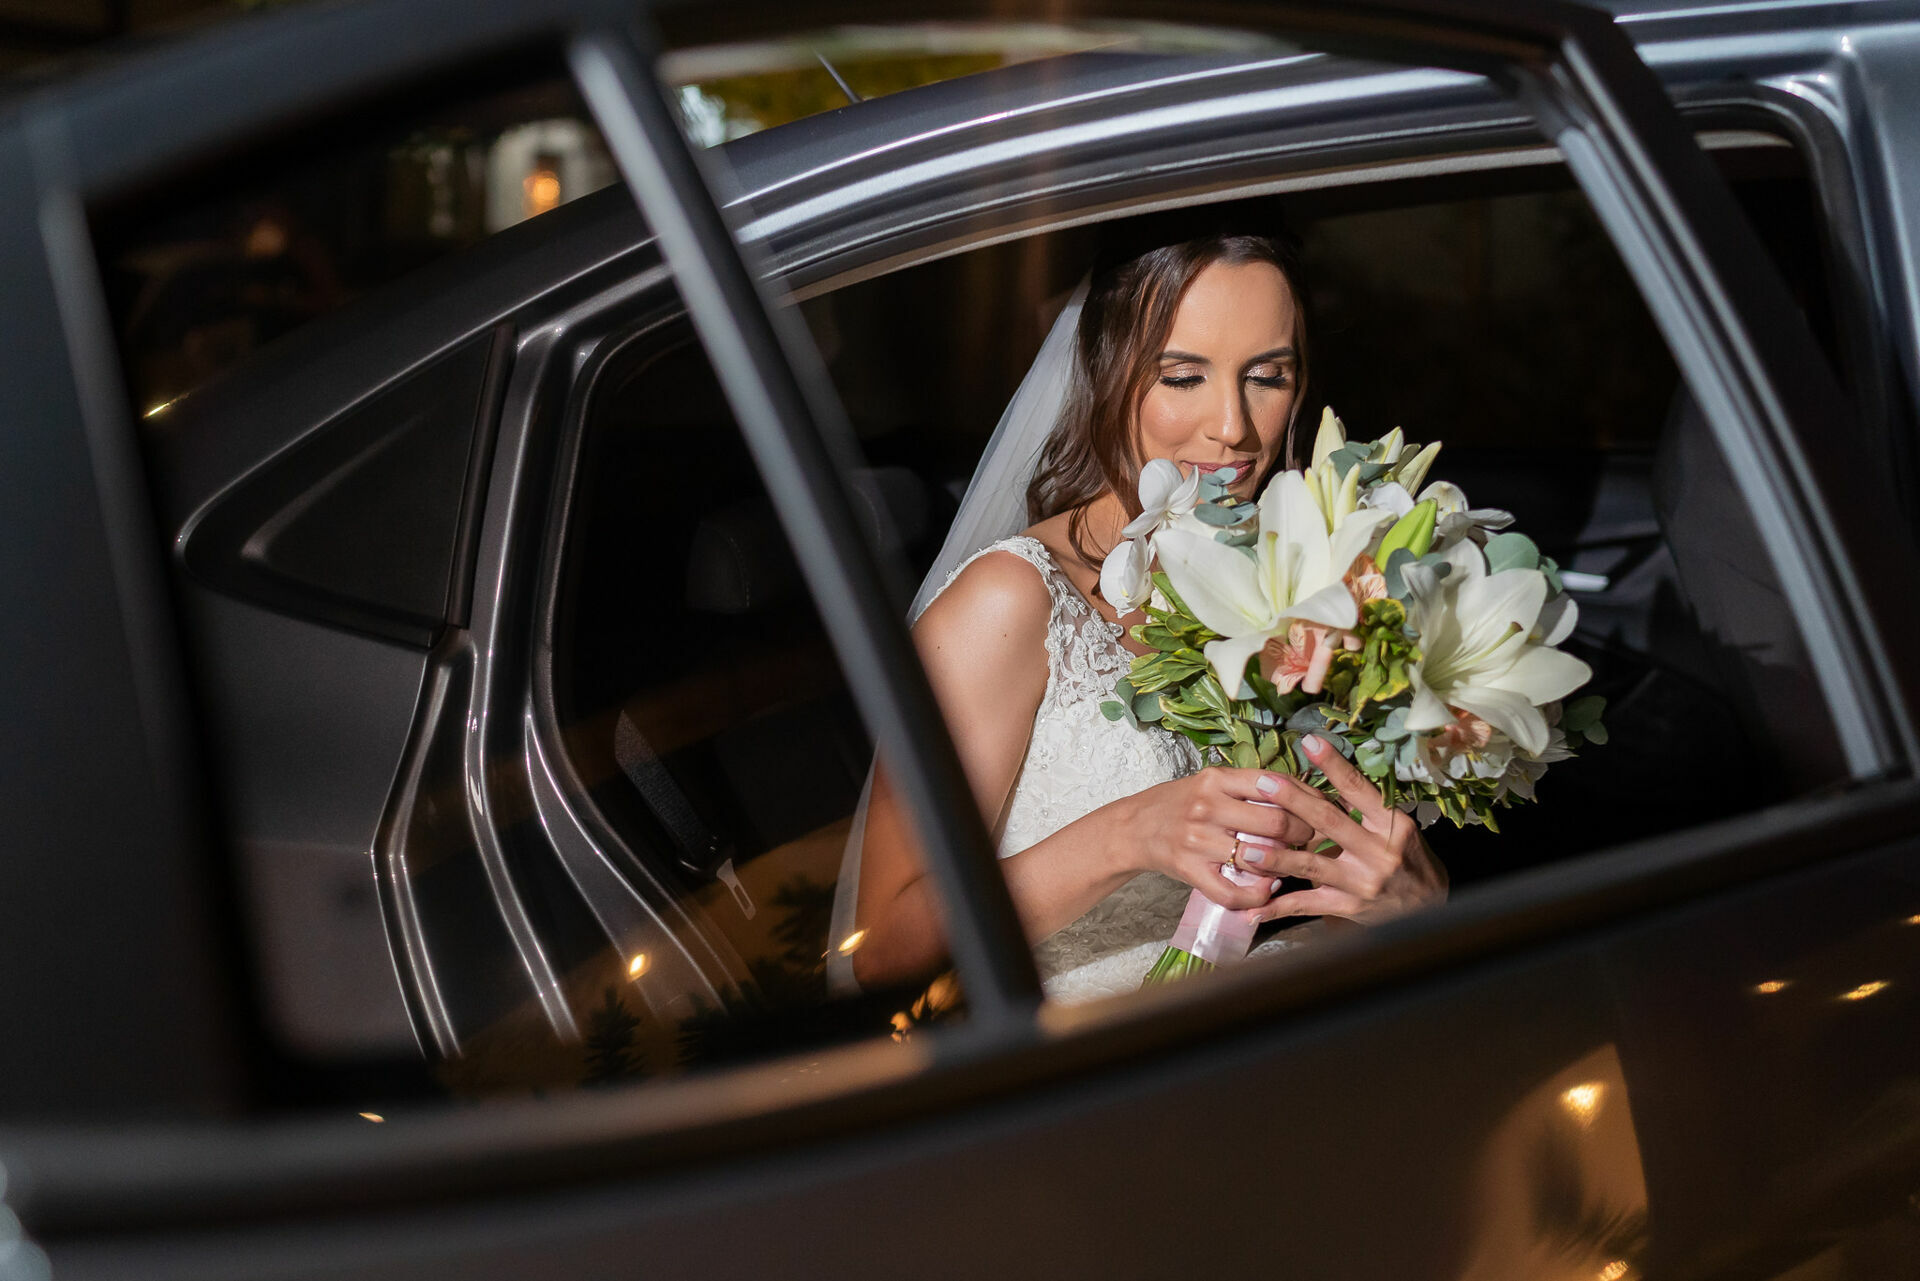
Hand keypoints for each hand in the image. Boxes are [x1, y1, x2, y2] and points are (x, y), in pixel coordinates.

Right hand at [1124, 768, 1319, 909]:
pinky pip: (1231, 892)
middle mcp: (1206, 806)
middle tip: (1309, 840)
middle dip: (1302, 834)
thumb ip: (1250, 785)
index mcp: (1216, 779)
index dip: (1306, 801)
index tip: (1320, 811)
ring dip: (1283, 866)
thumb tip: (1303, 791)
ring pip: (1258, 858)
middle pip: (1274, 823)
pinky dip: (1255, 897)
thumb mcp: (1211, 782)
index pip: (1275, 786)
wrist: (1134, 827)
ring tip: (1291, 864)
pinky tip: (1266, 890)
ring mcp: (1196, 840)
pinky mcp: (1189, 870)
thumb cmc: (1180, 802)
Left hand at [1236, 734, 1447, 924]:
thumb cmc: (1409, 856)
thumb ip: (1364, 807)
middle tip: (1264, 784)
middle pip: (1329, 823)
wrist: (1431, 905)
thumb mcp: (1397, 827)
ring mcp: (1362, 882)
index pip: (1359, 789)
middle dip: (1293, 802)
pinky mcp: (1349, 907)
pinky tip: (1252, 910)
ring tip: (1246, 850)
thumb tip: (1329, 772)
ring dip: (1277, 859)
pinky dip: (1278, 907)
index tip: (1309, 742)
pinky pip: (1308, 905)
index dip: (1334, 765)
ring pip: (1312, 867)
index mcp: (1392, 825)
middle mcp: (1378, 852)